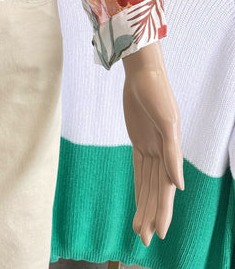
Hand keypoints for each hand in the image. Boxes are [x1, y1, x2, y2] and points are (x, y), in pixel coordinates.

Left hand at [122, 42, 183, 245]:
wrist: (142, 74)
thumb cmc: (157, 93)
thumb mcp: (167, 121)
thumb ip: (173, 153)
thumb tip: (178, 186)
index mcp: (171, 151)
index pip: (165, 189)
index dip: (162, 211)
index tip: (158, 232)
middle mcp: (163, 153)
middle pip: (156, 192)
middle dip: (150, 215)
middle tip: (143, 240)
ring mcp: (151, 148)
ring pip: (147, 184)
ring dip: (144, 206)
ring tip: (138, 229)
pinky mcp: (140, 141)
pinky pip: (140, 170)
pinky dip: (140, 187)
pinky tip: (139, 203)